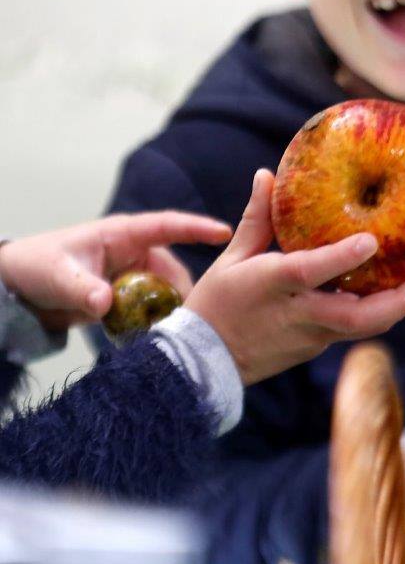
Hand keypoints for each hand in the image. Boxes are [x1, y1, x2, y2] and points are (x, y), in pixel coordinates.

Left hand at [0, 211, 231, 329]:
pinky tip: (157, 337)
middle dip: (185, 291)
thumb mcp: (57, 276)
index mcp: (122, 234)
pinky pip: (150, 308)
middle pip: (173, 270)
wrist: (16, 289)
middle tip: (194, 316)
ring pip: (165, 292)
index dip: (197, 228)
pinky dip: (155, 321)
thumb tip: (106, 304)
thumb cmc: (35, 266)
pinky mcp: (127, 297)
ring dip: (169, 310)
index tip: (225, 233)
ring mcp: (132, 275)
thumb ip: (83, 289)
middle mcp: (134, 253)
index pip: (167, 226)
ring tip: (175, 331)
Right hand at [184, 169, 404, 384]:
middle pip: (356, 317)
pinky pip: (352, 328)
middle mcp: (298, 314)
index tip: (371, 241)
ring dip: (397, 307)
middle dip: (398, 300)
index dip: (341, 258)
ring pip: (362, 327)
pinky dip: (376, 311)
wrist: (204, 365)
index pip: (310, 272)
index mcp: (273, 286)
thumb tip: (267, 174)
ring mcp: (311, 336)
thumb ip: (257, 218)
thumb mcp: (233, 258)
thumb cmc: (217, 303)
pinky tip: (394, 289)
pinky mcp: (316, 348)